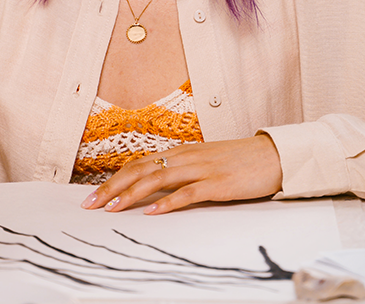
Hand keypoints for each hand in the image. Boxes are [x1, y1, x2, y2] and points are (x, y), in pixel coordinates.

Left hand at [80, 134, 282, 214]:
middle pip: (141, 170)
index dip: (114, 179)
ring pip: (158, 178)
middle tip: (91, 205)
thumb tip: (153, 189)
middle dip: (113, 187)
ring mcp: (202, 168)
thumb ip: (180, 172)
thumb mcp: (204, 162)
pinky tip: (153, 212)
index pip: (139, 164)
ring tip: (113, 209)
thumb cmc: (238, 161)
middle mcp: (186, 157)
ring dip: (132, 194)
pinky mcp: (218, 183)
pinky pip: (188, 192)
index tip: (93, 196)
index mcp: (181, 152)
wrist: (273, 156)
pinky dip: (168, 202)